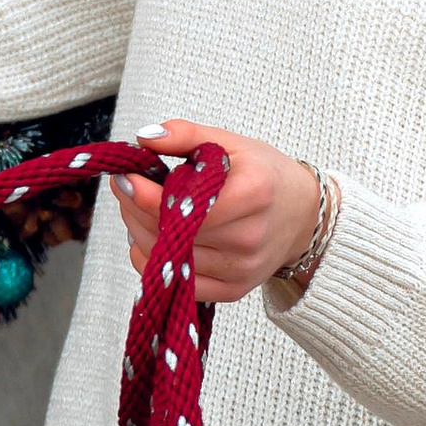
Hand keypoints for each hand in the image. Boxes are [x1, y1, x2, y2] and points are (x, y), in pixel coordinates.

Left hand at [110, 118, 320, 302]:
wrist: (302, 215)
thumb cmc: (264, 174)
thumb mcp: (231, 143)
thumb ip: (186, 134)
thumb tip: (143, 137)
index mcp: (251, 194)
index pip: (181, 204)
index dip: (141, 192)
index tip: (123, 176)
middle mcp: (248, 237)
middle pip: (168, 231)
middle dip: (134, 208)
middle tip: (126, 187)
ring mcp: (241, 269)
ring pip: (167, 258)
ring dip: (139, 231)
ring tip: (141, 208)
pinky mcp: (233, 291)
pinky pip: (176, 283)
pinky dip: (154, 260)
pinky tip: (154, 237)